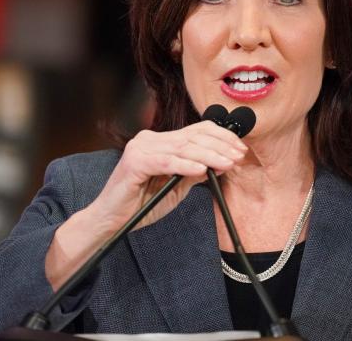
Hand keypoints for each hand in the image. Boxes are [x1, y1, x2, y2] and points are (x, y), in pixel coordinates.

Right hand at [92, 120, 247, 230]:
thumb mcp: (177, 186)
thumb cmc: (141, 203)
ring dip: (208, 155)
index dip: (221, 137)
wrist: (111, 220)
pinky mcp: (134, 162)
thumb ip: (195, 172)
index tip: (240, 149)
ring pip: (182, 148)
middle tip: (239, 156)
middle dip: (220, 146)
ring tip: (227, 163)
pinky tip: (202, 169)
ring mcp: (140, 149)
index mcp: (159, 141)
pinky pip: (165, 162)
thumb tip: (221, 163)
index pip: (195, 131)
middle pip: (191, 137)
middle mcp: (149, 139)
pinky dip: (185, 165)